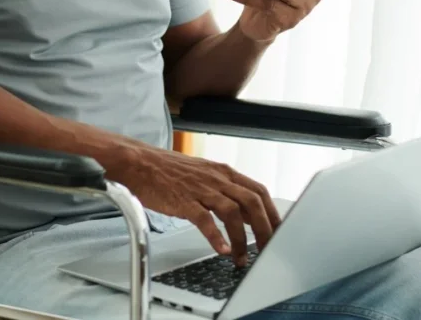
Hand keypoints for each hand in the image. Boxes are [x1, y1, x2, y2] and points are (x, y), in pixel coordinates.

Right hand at [114, 146, 280, 265]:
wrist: (141, 163)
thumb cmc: (170, 171)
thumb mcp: (205, 175)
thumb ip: (226, 191)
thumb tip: (247, 213)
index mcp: (225, 172)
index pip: (259, 191)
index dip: (272, 213)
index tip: (279, 231)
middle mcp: (217, 179)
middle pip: (252, 202)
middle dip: (265, 229)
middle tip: (268, 250)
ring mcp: (201, 189)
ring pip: (233, 212)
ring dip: (242, 238)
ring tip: (242, 258)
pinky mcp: (184, 200)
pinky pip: (204, 220)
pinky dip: (216, 236)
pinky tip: (221, 249)